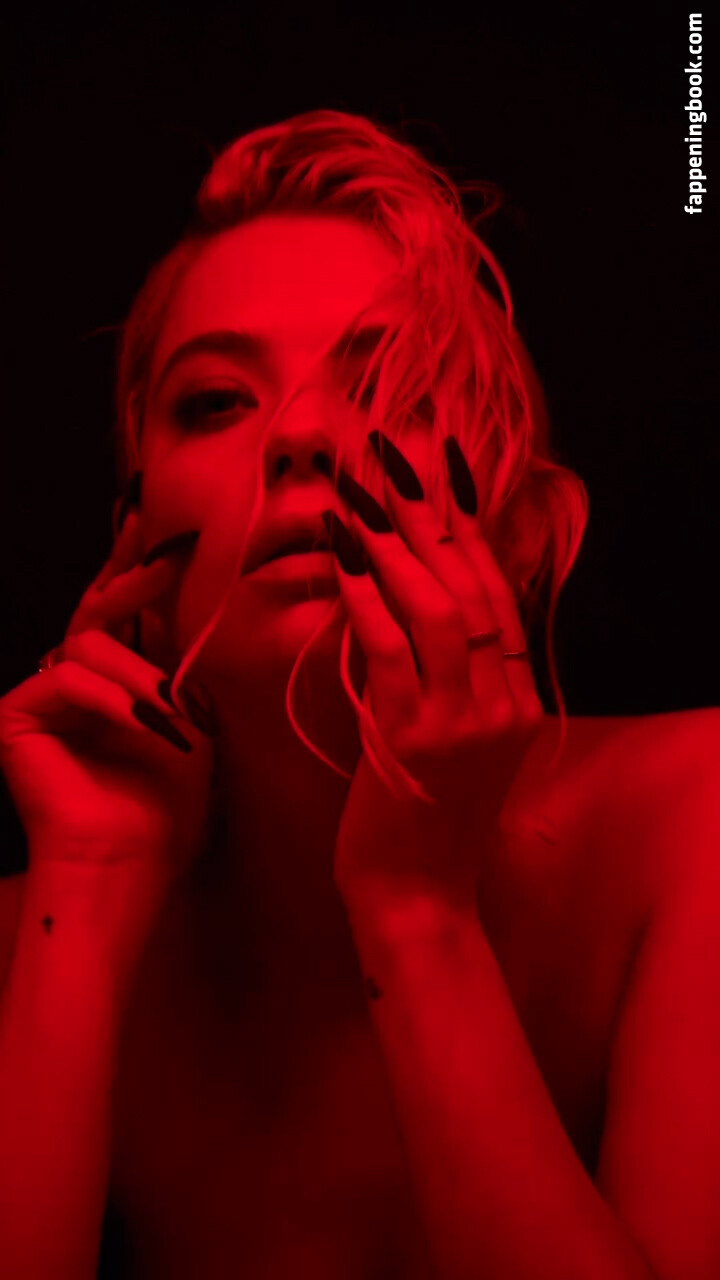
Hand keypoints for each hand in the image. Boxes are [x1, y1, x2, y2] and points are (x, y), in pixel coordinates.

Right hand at [0, 504, 215, 892]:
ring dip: (138, 674)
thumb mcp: (188, 717)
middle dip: (133, 576)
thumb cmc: (168, 801)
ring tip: (170, 715)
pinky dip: (111, 700)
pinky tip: (145, 725)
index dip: (135, 567)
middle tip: (168, 552)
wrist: (133, 859)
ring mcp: (41, 696)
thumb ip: (177, 661)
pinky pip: (65, 678)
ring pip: (86, 644)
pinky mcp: (13, 715)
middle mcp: (73, 680)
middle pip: (94, 607)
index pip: (120, 611)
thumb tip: (181, 593)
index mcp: (114, 679)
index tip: (155, 523)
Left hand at [327, 431, 543, 909]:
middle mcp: (504, 704)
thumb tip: (401, 594)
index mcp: (520, 700)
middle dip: (429, 516)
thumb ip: (443, 675)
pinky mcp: (415, 741)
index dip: (468, 527)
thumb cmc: (420, 818)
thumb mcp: (449, 739)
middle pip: (473, 587)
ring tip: (356, 493)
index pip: (498, 593)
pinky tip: (341, 554)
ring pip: (441, 608)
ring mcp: (466, 723)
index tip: (440, 471)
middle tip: (390, 457)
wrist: (416, 899)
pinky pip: (392, 649)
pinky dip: (367, 595)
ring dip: (395, 544)